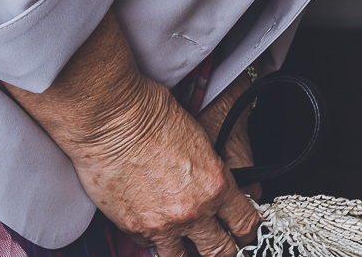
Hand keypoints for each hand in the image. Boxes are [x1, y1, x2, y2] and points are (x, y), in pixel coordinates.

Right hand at [6, 18, 262, 256]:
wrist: (113, 119)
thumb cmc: (154, 118)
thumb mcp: (201, 142)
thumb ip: (212, 175)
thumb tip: (218, 193)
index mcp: (216, 185)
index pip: (245, 224)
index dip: (248, 232)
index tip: (245, 234)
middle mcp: (194, 211)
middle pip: (221, 250)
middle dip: (225, 249)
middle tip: (222, 246)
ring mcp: (164, 224)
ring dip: (187, 251)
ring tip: (186, 243)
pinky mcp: (135, 228)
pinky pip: (151, 247)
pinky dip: (156, 241)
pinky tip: (156, 229)